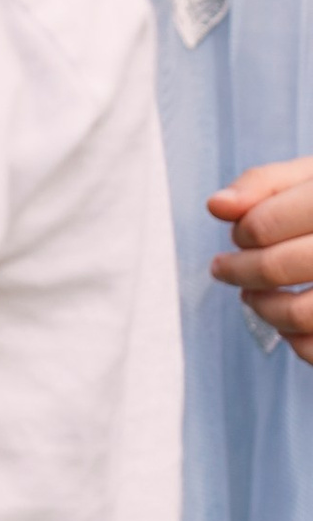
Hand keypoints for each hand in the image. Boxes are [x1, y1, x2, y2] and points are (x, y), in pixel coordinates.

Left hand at [210, 154, 312, 361]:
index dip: (241, 232)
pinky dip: (297, 342)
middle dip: (239, 271)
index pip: (265, 224)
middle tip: (224, 269)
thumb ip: (263, 184)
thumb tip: (217, 206)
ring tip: (253, 295)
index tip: (239, 236)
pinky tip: (290, 324)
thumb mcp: (311, 177)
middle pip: (277, 267)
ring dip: (263, 308)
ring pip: (299, 314)